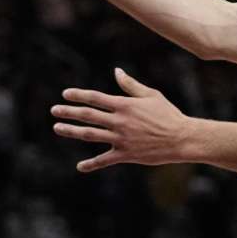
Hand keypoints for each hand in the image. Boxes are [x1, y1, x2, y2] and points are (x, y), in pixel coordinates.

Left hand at [51, 68, 202, 172]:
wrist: (182, 138)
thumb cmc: (168, 114)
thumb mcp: (151, 95)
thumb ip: (131, 85)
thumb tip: (116, 71)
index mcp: (125, 105)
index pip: (96, 98)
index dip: (79, 95)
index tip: (65, 94)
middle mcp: (120, 121)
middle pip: (88, 115)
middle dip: (69, 112)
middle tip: (54, 110)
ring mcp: (121, 139)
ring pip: (90, 134)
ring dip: (72, 131)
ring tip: (58, 128)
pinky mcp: (126, 155)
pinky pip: (104, 160)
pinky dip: (91, 164)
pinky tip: (80, 166)